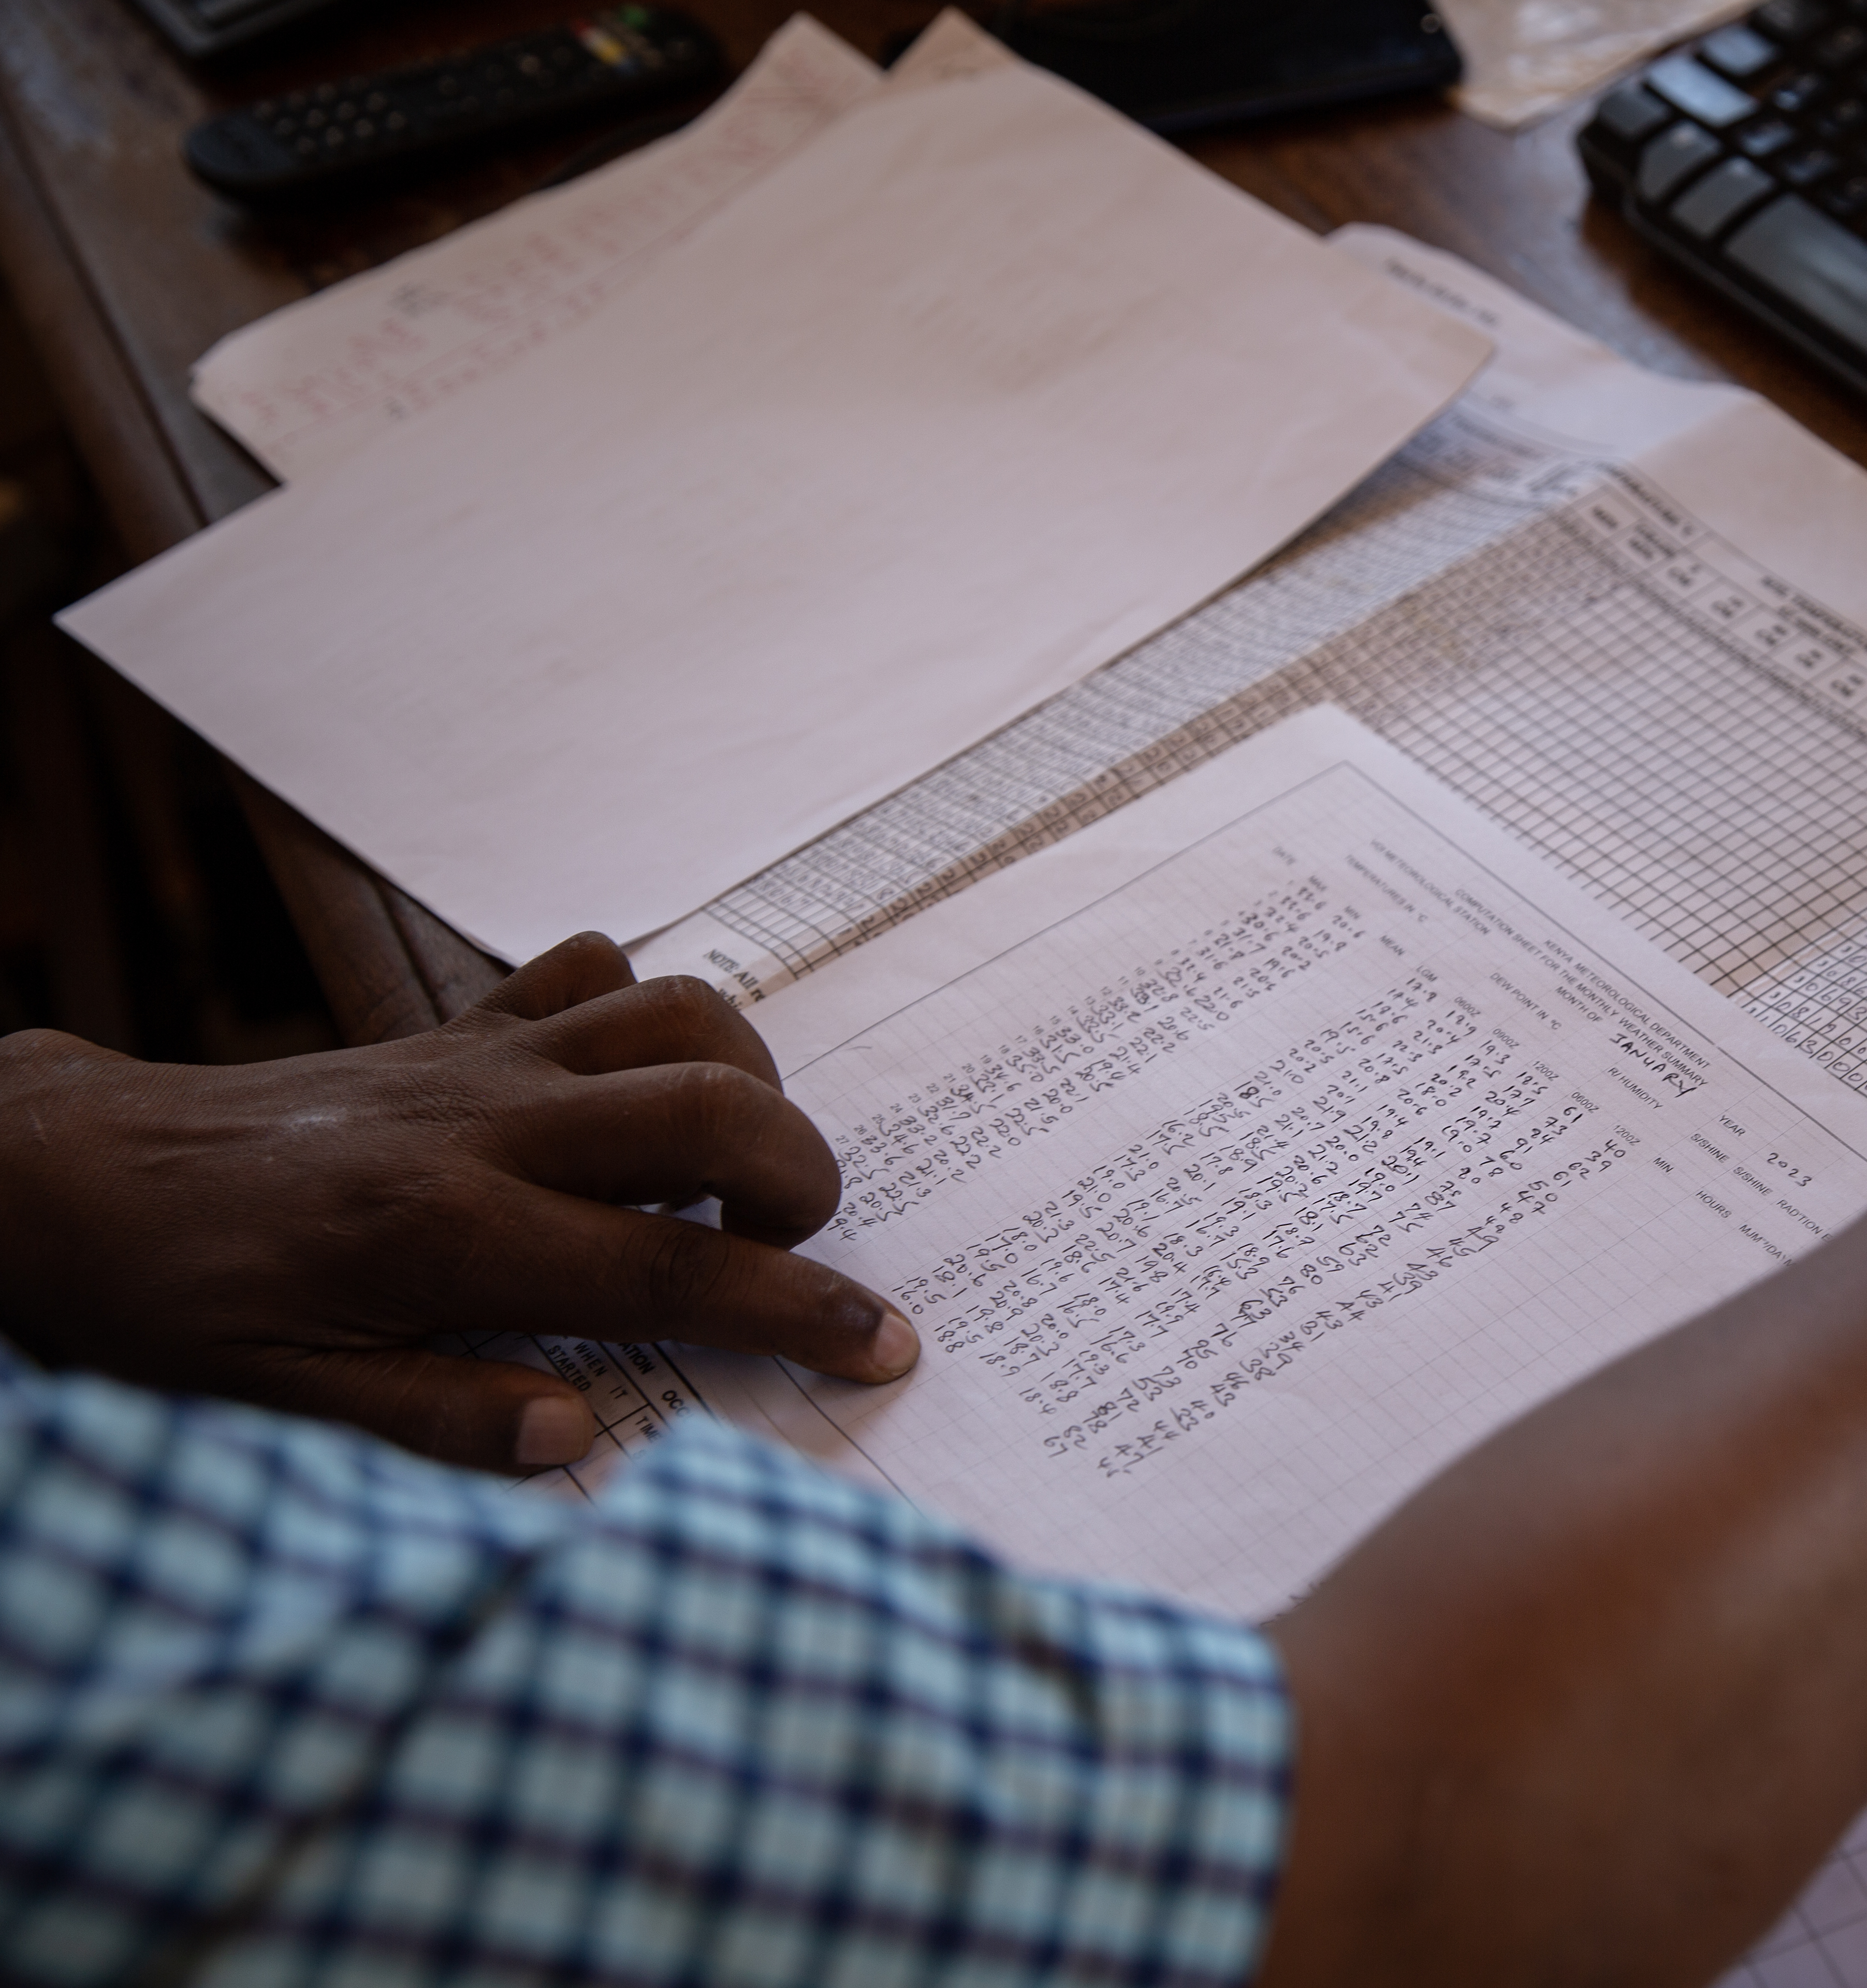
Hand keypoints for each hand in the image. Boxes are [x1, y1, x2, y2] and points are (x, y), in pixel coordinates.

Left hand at [0, 933, 911, 1470]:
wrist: (71, 1173)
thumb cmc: (176, 1300)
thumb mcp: (285, 1399)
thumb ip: (441, 1418)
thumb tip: (577, 1437)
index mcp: (454, 1235)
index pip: (675, 1270)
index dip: (800, 1310)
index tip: (884, 1343)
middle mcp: (489, 1128)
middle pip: (713, 1107)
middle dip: (801, 1177)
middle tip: (787, 1244)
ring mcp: (480, 1061)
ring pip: (676, 1015)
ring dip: (745, 1081)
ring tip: (724, 1165)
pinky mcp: (459, 1025)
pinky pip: (592, 973)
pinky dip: (643, 1014)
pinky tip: (632, 1090)